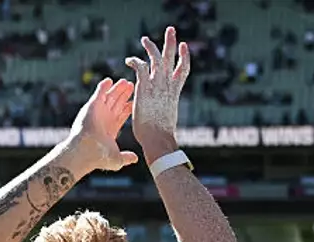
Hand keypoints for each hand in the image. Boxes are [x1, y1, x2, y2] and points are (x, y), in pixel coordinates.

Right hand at [66, 77, 137, 171]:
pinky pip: (99, 93)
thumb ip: (126, 157)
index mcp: (111, 129)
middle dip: (124, 95)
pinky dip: (103, 86)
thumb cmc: (99, 157)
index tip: (136, 101)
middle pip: (117, 103)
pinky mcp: (92, 106)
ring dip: (116, 89)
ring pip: (110, 97)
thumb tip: (135, 158)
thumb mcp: (117, 159)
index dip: (128, 108)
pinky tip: (109, 80)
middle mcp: (105, 119)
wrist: (86, 152)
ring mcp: (98, 112)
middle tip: (131, 85)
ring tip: (125, 82)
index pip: (122, 115)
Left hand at [125, 26, 189, 161]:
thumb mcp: (167, 119)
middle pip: (172, 57)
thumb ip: (166, 111)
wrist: (157, 139)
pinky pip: (140, 66)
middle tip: (171, 30)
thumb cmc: (161, 136)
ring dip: (150, 46)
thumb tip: (165, 116)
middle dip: (171, 42)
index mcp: (175, 92)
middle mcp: (168, 85)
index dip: (184, 57)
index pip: (183, 70)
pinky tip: (128, 60)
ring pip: (156, 57)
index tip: (184, 46)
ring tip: (144, 39)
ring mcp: (157, 84)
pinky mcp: (145, 86)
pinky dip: (134, 61)